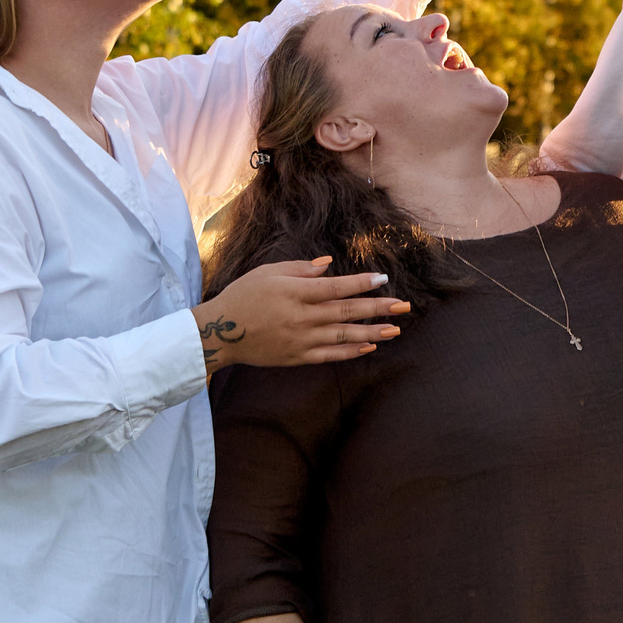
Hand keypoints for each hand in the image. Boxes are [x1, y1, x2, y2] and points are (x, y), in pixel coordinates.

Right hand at [193, 258, 409, 372]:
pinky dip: (351, 351)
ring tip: (396, 329)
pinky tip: (369, 346)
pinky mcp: (297, 357)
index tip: (383, 280)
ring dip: (372, 332)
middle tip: (403, 306)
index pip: (336, 288)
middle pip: (346, 312)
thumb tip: (329, 265)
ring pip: (343, 336)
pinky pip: (330, 354)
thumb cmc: (243, 296)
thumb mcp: (268, 273)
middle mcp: (301, 317)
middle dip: (377, 308)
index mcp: (294, 292)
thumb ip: (301, 269)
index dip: (361, 284)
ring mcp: (300, 339)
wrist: (219, 332)